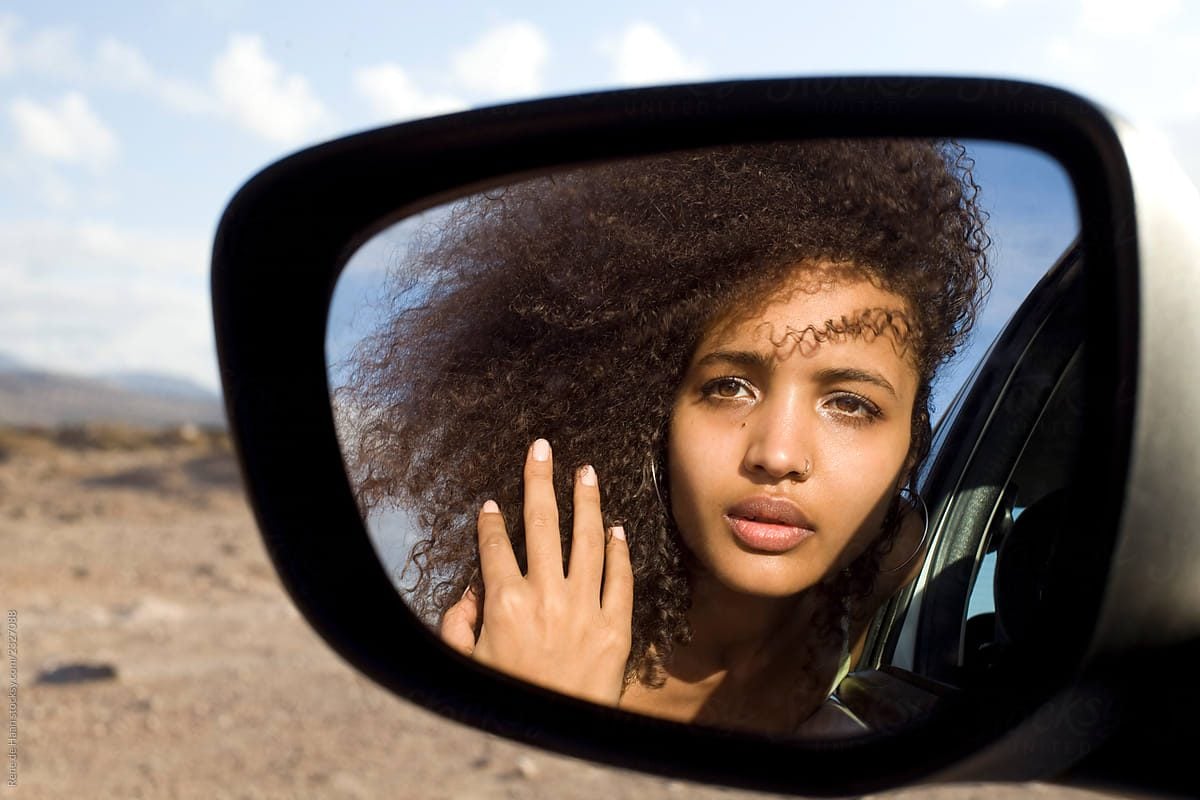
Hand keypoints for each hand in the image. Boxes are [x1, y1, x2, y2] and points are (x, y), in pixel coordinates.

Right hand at [439, 438, 633, 705]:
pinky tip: (615, 527)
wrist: (559, 734)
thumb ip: (459, 624)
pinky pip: (619, 578)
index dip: (492, 521)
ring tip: (585, 472)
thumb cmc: (508, 700)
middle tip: (542, 447)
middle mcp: (544, 595)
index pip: (496, 545)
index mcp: (504, 602)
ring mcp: (584, 607)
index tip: (493, 503)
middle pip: (540, 524)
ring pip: (585, 540)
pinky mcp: (616, 626)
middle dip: (539, 480)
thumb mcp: (466, 665)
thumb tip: (468, 592)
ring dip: (584, 501)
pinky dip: (618, 550)